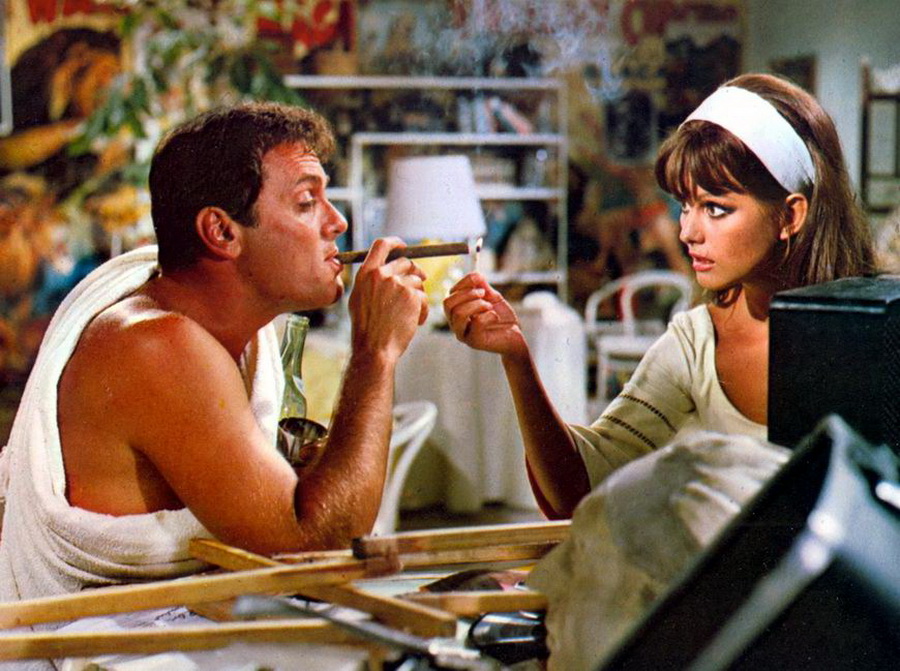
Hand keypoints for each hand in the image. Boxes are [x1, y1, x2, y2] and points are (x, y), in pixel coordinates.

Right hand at [348, 237, 428, 362]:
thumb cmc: (367, 329)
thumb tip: (386, 268)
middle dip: (415, 272)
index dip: (395, 242)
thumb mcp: (360, 299)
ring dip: (418, 296)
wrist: (374, 348)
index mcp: (366, 274)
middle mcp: (381, 275)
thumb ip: (371, 281)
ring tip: (411, 315)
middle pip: (405, 262)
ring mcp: (397, 284)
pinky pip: (423, 297)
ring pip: (417, 281)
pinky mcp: (412, 295)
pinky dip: (422, 310)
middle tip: (420, 282)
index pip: (381, 245)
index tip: (403, 246)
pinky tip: (415, 322)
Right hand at [443, 272, 526, 356]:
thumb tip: (475, 274)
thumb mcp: (492, 297)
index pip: (450, 294)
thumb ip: (482, 286)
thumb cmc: (501, 317)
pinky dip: (489, 315)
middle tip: (484, 294)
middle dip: (467, 294)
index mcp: (457, 312)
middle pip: (448, 304)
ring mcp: (463, 334)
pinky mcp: (474, 342)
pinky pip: (476, 323)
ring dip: (477, 304)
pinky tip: (495, 317)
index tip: (480, 280)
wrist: (514, 334)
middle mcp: (456, 323)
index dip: (464, 283)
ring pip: (459, 313)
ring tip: (489, 306)